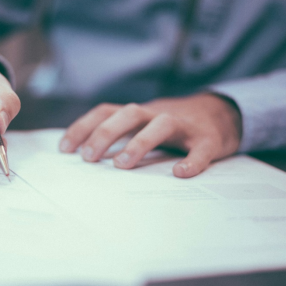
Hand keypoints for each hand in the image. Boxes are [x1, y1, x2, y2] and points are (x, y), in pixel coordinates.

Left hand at [59, 94, 241, 177]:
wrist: (221, 114)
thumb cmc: (172, 126)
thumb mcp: (143, 125)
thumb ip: (120, 135)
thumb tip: (85, 158)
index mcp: (139, 113)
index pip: (106, 112)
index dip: (83, 127)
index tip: (64, 149)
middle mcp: (157, 114)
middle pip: (129, 114)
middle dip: (105, 133)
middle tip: (88, 158)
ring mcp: (184, 125)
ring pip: (161, 124)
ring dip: (139, 142)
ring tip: (122, 165)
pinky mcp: (208, 139)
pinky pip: (200, 149)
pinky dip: (192, 160)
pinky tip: (181, 173)